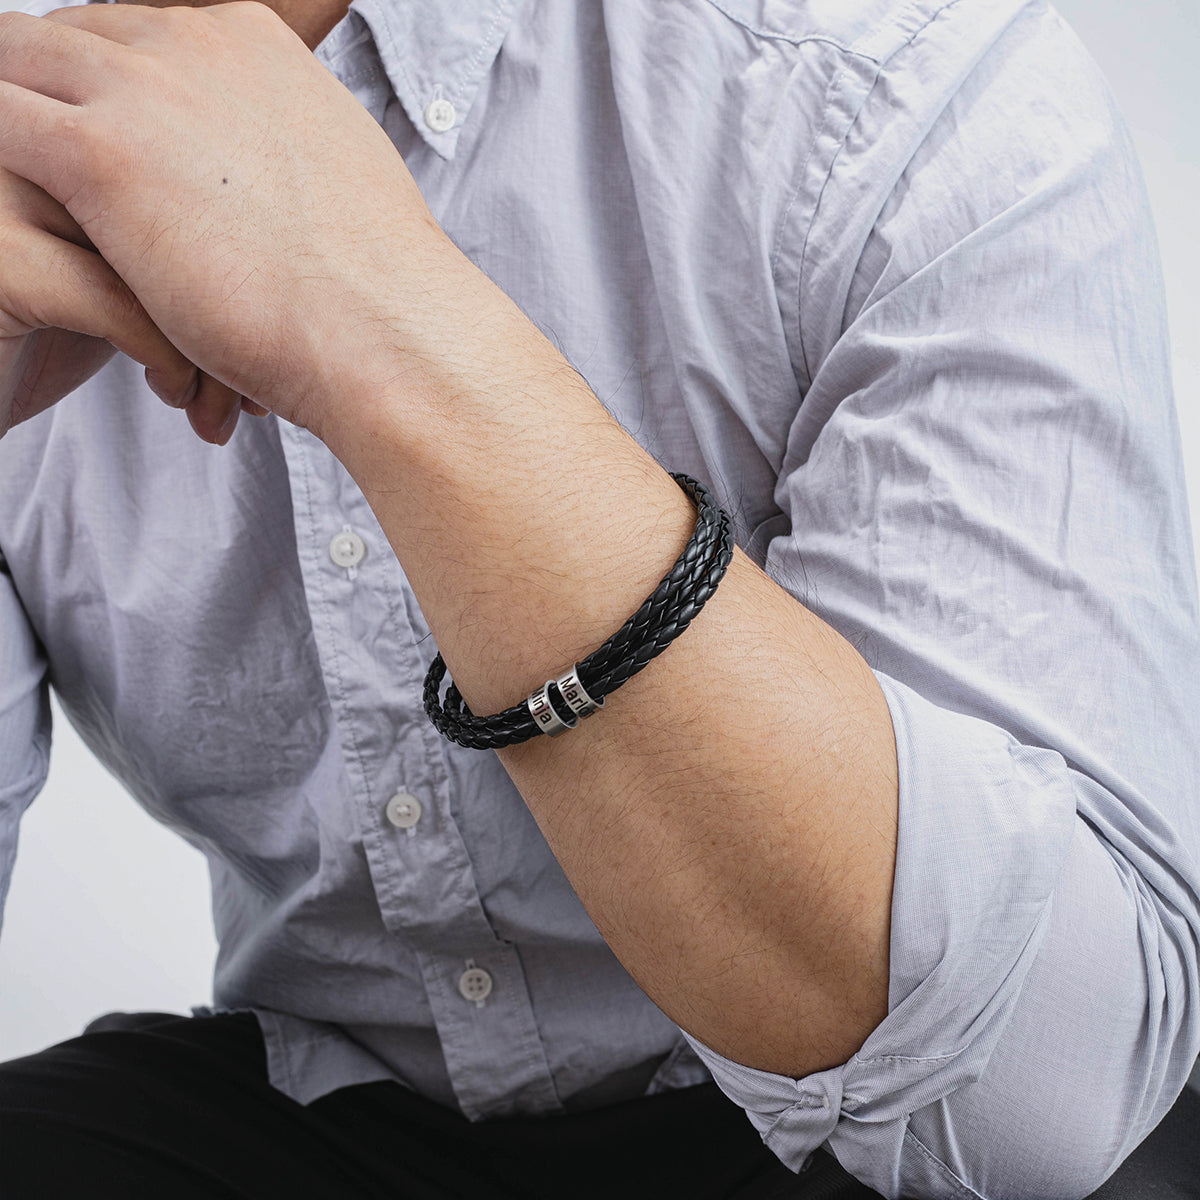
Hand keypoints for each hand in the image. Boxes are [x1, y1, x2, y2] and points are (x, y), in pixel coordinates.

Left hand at [0, 2, 445, 441]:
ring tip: (26, 201)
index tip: (110, 145)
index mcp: (248, 39)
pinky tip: (7, 220)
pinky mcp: (95, 153)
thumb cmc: (372, 284)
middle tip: (60, 184)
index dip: (107, 86)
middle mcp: (190, 38)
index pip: (135, 28)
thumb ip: (277, 145)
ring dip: (9, 126)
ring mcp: (138, 88)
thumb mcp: (334, 171)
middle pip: (66, 34)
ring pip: (9, 60)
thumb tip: (263, 187)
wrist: (385, 329)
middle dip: (49, 94)